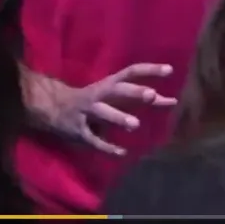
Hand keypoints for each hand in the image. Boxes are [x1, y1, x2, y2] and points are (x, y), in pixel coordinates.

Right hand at [25, 63, 176, 156]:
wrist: (51, 106)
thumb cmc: (95, 100)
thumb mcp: (117, 96)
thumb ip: (144, 99)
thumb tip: (173, 101)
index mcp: (109, 84)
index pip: (131, 72)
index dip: (149, 70)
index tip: (169, 70)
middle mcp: (99, 95)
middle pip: (117, 90)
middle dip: (133, 92)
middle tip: (151, 95)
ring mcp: (87, 112)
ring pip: (102, 113)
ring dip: (118, 117)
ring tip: (135, 124)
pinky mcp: (78, 130)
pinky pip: (92, 139)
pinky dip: (106, 146)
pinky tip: (121, 153)